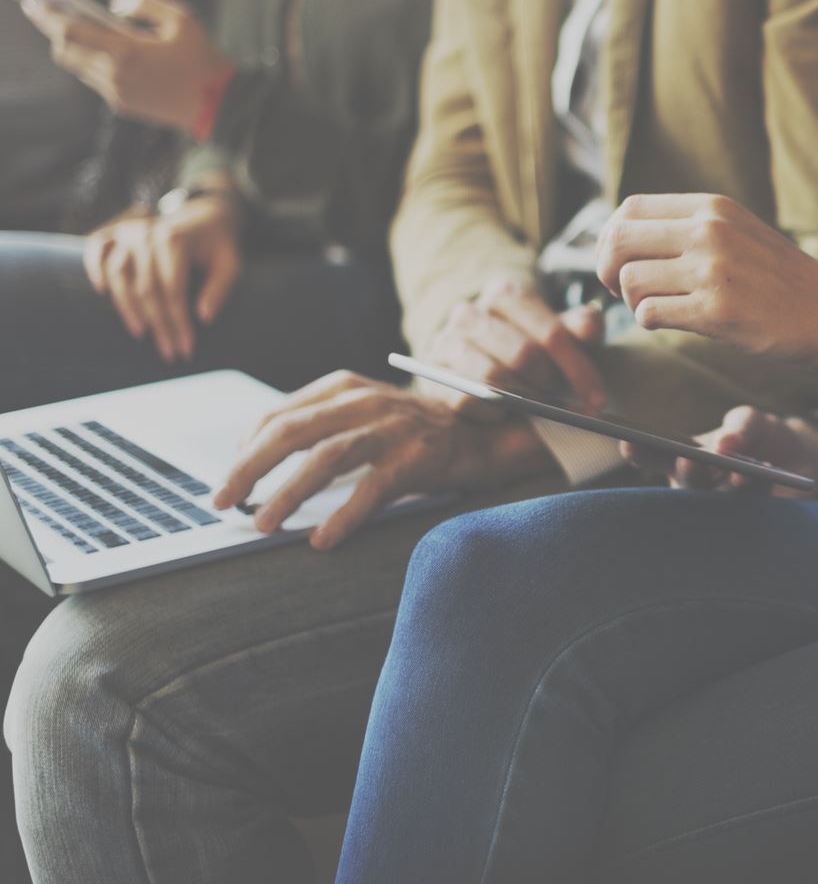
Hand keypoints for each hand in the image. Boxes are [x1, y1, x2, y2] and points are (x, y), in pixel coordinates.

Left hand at [22, 0, 235, 129]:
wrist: (219, 104)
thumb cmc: (203, 58)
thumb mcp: (182, 17)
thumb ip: (144, 1)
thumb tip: (113, 5)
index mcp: (127, 51)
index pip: (71, 31)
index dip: (49, 15)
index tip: (34, 1)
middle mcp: (115, 75)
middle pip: (65, 51)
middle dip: (51, 30)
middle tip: (43, 11)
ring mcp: (117, 93)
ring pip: (77, 67)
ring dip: (70, 47)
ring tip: (67, 28)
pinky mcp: (122, 105)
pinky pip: (94, 80)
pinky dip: (91, 63)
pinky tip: (96, 51)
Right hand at [82, 196, 241, 362]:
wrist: (206, 216)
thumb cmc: (218, 246)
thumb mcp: (231, 264)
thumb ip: (220, 288)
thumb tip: (203, 318)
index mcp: (176, 240)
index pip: (173, 290)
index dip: (178, 321)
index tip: (186, 348)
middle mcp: (148, 234)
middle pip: (146, 288)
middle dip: (158, 324)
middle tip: (168, 352)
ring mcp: (129, 231)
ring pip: (118, 273)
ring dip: (126, 307)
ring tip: (141, 333)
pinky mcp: (117, 232)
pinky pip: (97, 247)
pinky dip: (93, 266)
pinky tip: (101, 290)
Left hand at [215, 371, 553, 549]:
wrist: (485, 433)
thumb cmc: (415, 431)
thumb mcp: (364, 414)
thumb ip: (318, 425)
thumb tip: (252, 455)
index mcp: (345, 388)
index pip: (279, 414)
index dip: (245, 449)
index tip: (226, 481)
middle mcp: (366, 402)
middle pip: (292, 432)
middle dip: (249, 469)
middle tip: (222, 501)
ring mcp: (393, 429)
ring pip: (326, 458)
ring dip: (287, 493)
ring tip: (264, 523)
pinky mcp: (418, 459)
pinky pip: (373, 489)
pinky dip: (344, 516)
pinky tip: (323, 539)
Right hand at [426, 277, 606, 419]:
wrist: (474, 362)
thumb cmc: (527, 347)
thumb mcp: (557, 334)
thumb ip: (578, 327)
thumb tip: (589, 330)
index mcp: (505, 294)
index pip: (551, 332)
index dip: (578, 367)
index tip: (597, 396)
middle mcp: (470, 312)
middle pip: (523, 355)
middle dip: (552, 386)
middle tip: (569, 406)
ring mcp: (446, 342)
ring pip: (493, 378)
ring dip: (525, 401)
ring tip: (541, 409)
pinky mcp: (432, 375)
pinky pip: (468, 400)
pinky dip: (493, 413)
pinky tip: (506, 415)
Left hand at [596, 194, 817, 361]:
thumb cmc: (782, 278)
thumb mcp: (739, 231)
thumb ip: (692, 227)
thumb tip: (624, 236)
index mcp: (712, 208)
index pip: (630, 209)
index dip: (611, 237)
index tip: (620, 260)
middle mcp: (709, 231)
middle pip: (619, 240)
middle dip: (606, 269)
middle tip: (619, 290)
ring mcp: (712, 270)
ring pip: (629, 280)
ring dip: (632, 301)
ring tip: (657, 308)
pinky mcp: (716, 310)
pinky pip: (650, 313)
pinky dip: (650, 321)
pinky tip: (673, 322)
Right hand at [621, 405, 817, 497]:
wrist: (805, 461)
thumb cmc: (763, 437)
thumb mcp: (752, 420)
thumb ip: (739, 426)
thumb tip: (724, 444)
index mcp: (685, 458)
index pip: (656, 455)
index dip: (640, 450)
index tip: (628, 441)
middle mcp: (697, 488)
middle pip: (683, 482)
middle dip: (685, 471)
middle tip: (688, 460)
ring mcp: (722, 508)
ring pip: (713, 502)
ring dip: (721, 486)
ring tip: (730, 469)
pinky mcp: (751, 522)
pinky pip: (747, 511)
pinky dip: (751, 491)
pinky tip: (755, 477)